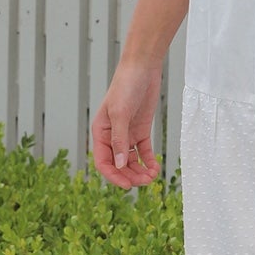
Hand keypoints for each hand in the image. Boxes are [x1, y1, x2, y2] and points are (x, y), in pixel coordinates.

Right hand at [91, 58, 162, 187]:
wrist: (143, 68)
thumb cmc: (126, 86)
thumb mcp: (120, 113)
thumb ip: (120, 140)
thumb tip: (120, 164)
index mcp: (100, 132)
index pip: (103, 161)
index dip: (113, 176)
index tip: (127, 186)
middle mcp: (112, 136)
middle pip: (118, 164)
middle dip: (130, 175)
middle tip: (145, 182)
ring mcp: (127, 134)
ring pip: (131, 161)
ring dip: (140, 171)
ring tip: (152, 176)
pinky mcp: (141, 131)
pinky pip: (143, 151)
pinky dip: (148, 161)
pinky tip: (155, 167)